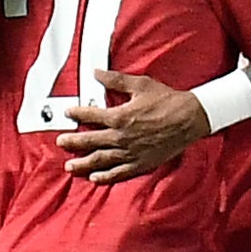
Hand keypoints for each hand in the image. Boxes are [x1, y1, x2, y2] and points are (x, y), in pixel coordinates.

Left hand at [59, 70, 211, 182]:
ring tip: (69, 166)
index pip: (90, 116)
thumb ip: (115, 80)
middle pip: (89, 141)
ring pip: (100, 160)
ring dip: (82, 164)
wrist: (190, 119)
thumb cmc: (167, 101)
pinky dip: (105, 177)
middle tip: (60, 143)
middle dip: (72, 142)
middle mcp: (121, 137)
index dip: (76, 114)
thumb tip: (97, 73)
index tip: (68, 114)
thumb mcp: (140, 85)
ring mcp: (130, 153)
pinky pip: (119, 173)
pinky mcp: (141, 164)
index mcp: (119, 116)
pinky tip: (94, 178)